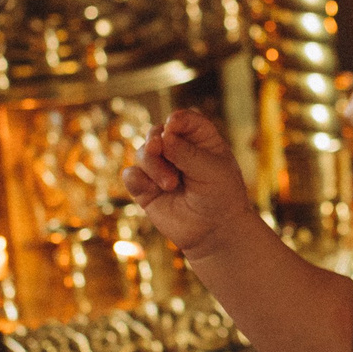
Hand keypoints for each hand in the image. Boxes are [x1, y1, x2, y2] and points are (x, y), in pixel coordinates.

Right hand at [123, 109, 257, 260]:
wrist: (215, 231)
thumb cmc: (221, 197)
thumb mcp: (211, 171)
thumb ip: (187, 153)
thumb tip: (162, 138)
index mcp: (199, 139)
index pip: (183, 120)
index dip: (176, 120)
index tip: (172, 126)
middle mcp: (176, 149)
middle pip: (156, 133)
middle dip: (155, 141)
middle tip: (158, 149)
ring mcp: (160, 168)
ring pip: (142, 153)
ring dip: (152, 165)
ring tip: (170, 185)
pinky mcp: (146, 188)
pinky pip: (131, 176)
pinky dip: (138, 180)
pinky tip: (152, 190)